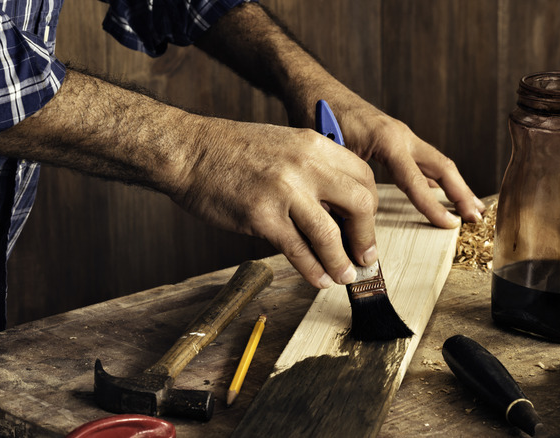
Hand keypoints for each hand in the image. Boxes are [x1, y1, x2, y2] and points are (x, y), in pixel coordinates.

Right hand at [171, 116, 378, 288]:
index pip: (363, 176)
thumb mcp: (282, 145)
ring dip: (342, 262)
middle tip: (365, 256)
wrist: (189, 151)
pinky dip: (313, 269)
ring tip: (345, 276)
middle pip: (360, 203)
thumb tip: (333, 210)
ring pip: (330, 234)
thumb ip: (310, 170)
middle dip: (366, 236)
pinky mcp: (261, 216)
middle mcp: (305, 165)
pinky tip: (318, 279)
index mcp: (313, 144)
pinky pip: (297, 250)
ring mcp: (284, 191)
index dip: (370, 207)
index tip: (364, 226)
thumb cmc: (230, 151)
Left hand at [286, 89, 485, 228]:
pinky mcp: (392, 138)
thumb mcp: (329, 153)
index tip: (450, 226)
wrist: (314, 90)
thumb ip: (345, 181)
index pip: (417, 181)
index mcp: (388, 140)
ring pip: (436, 162)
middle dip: (461, 193)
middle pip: (442, 166)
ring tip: (469, 207)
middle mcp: (400, 135)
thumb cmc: (318, 117)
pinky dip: (433, 177)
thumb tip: (351, 219)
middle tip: (476, 218)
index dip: (433, 206)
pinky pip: (421, 160)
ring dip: (453, 185)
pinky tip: (437, 191)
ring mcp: (399, 135)